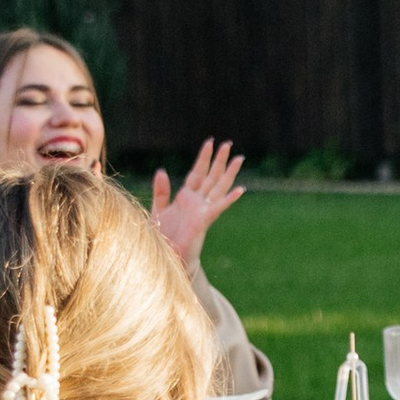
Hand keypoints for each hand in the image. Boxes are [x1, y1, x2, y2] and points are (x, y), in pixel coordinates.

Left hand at [151, 138, 244, 271]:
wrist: (168, 257)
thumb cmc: (164, 237)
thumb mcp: (158, 210)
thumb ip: (161, 191)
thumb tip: (161, 170)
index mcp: (186, 197)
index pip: (197, 172)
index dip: (203, 157)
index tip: (210, 141)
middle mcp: (197, 201)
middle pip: (211, 176)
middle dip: (219, 160)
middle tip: (228, 143)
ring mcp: (203, 210)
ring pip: (218, 187)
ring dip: (229, 173)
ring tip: (239, 158)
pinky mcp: (204, 221)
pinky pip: (218, 207)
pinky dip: (229, 199)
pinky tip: (241, 189)